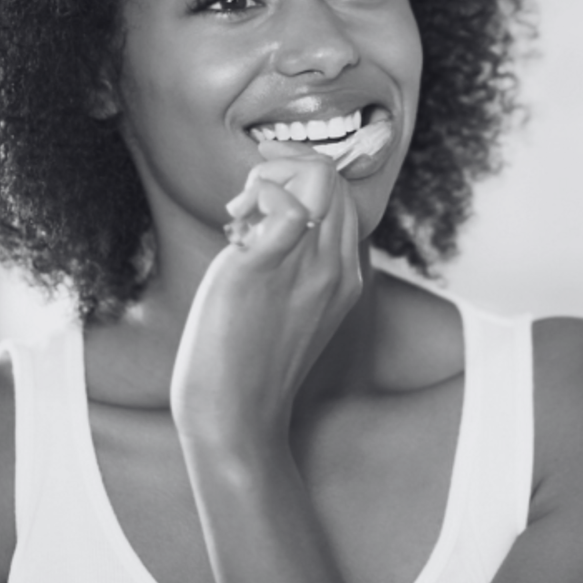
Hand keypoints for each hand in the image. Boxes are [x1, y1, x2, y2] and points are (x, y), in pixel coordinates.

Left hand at [170, 141, 362, 456]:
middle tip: (247, 198)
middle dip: (287, 167)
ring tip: (241, 212)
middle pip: (334, 179)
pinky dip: (259, 194)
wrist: (236, 415)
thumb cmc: (250, 362)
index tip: (268, 179)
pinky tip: (235, 222)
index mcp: (347, 274)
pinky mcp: (267, 267)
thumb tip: (269, 220)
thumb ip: (296, 265)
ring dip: (272, 176)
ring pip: (317, 178)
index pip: (343, 196)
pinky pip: (282, 202)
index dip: (305, 176)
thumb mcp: (292, 307)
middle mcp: (337, 266)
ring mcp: (307, 266)